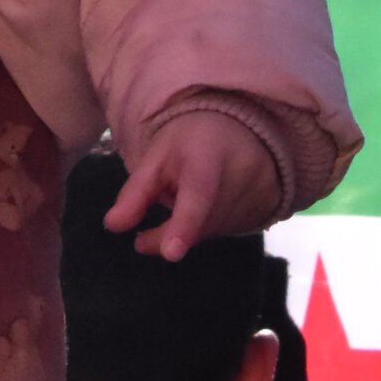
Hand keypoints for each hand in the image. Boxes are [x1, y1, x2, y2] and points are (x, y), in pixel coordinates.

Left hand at [104, 110, 279, 259]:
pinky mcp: (267, 208)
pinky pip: (231, 230)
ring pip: (215, 231)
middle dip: (169, 235)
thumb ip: (135, 194)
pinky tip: (208, 208)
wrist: (243, 127)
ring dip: (191, 231)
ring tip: (183, 203)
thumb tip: (112, 226)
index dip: (183, 225)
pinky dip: (211, 227)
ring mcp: (260, 194)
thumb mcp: (157, 157)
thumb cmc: (190, 141)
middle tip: (143, 239)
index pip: (197, 195)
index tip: (171, 253)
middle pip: (201, 224)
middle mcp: (241, 175)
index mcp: (208, 156)